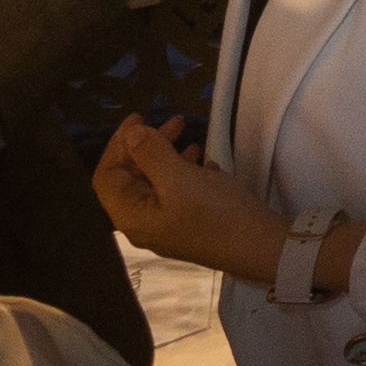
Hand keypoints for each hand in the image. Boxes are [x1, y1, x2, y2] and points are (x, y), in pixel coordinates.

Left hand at [91, 115, 288, 280]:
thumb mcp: (179, 178)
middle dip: (148, 147)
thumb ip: (151, 154)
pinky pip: (178, 192)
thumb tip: (131, 134)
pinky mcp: (191, 224)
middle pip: (132, 179)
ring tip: (193, 138)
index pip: (107, 177)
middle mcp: (144, 223)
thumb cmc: (214, 213)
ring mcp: (168, 225)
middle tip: (174, 121)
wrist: (258, 248)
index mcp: (132, 215)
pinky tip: (206, 164)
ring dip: (169, 157)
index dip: (118, 145)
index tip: (140, 117)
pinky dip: (185, 172)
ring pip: (157, 184)